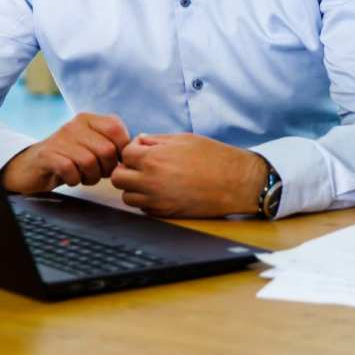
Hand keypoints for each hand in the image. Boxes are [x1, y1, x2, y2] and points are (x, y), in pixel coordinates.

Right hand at [0, 112, 129, 193]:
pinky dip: (74, 180)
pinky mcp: (47, 154)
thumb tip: (134, 152)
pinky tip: (71, 179)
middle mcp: (75, 124)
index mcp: (90, 119)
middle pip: (106, 150)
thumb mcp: (91, 145)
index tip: (114, 162)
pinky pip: (70, 170)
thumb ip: (112, 144)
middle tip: (98, 174)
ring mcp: (60, 138)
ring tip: (84, 177)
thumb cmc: (70, 158)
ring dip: (90, 177)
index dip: (121, 150)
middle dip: (106, 169)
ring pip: (89, 162)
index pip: (117, 129)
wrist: (32, 166)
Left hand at [110, 133, 266, 217]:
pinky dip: (146, 200)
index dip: (133, 150)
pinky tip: (161, 190)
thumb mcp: (184, 139)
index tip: (143, 149)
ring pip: (127, 196)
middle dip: (126, 169)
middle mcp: (151, 182)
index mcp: (154, 159)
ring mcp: (157, 201)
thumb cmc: (214, 157)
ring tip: (151, 179)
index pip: (124, 154)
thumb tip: (139, 141)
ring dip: (134, 186)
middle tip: (141, 165)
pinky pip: (143, 208)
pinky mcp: (165, 214)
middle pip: (118, 178)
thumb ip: (157, 140)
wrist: (236, 182)